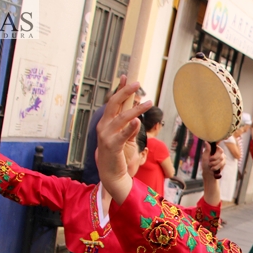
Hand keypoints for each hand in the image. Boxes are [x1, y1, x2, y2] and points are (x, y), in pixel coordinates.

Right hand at [96, 76, 152, 203]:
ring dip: (136, 109)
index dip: (120, 89)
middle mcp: (104, 127)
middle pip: (114, 104)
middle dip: (125, 92)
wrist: (111, 175)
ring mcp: (106, 136)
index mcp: (106, 123)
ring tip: (149, 102)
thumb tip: (136, 114)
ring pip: (121, 118)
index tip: (126, 77)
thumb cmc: (118, 156)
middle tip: (138, 83)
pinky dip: (130, 127)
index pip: (113, 102)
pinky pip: (122, 135)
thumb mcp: (124, 137)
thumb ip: (129, 125)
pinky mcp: (112, 147)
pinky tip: (137, 121)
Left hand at [200, 143, 223, 206]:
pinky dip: (218, 167)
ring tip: (211, 167)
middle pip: (220, 151)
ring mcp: (222, 156)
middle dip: (214, 158)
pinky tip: (214, 169)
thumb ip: (207, 150)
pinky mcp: (224, 162)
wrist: (209, 174)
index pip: (217, 142)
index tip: (216, 145)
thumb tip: (206, 142)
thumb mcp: (205, 157)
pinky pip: (223, 163)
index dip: (218, 141)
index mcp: (213, 148)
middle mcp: (219, 151)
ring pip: (221, 158)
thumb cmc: (205, 165)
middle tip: (210, 162)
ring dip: (215, 164)